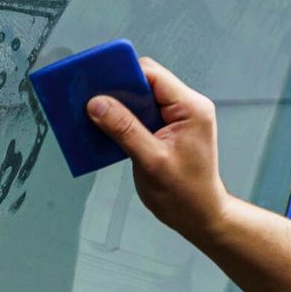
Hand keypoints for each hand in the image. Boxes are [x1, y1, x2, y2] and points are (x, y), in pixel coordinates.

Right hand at [87, 56, 232, 240]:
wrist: (199, 216)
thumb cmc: (186, 194)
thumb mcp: (152, 161)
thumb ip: (124, 129)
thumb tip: (98, 104)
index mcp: (191, 108)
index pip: (153, 75)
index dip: (124, 74)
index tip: (98, 80)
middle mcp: (186, 107)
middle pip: (145, 83)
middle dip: (117, 91)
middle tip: (91, 99)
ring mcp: (176, 118)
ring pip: (140, 99)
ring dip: (118, 107)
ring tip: (95, 115)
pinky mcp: (166, 129)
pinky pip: (140, 115)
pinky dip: (122, 121)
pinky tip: (106, 130)